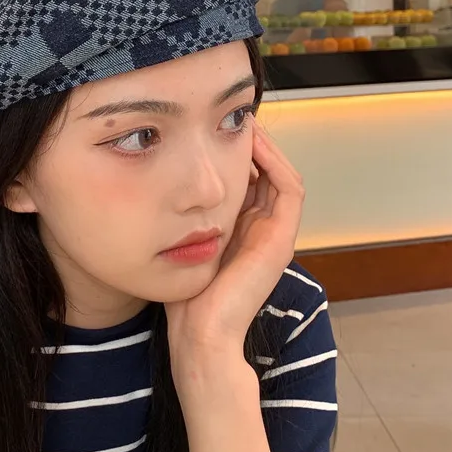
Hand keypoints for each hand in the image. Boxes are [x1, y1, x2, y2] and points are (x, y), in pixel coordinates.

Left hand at [165, 118, 304, 402]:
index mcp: (241, 231)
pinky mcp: (282, 238)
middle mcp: (262, 229)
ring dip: (263, 146)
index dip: (232, 151)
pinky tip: (250, 142)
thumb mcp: (178, 246)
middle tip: (227, 117)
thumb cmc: (183, 296)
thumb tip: (162, 185)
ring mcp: (275, 233)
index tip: (208, 129)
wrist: (200, 334)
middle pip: (263, 173)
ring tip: (240, 121)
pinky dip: (274, 162)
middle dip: (246, 143)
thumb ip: (180, 220)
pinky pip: (290, 187)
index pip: (246, 179)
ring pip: (280, 174)